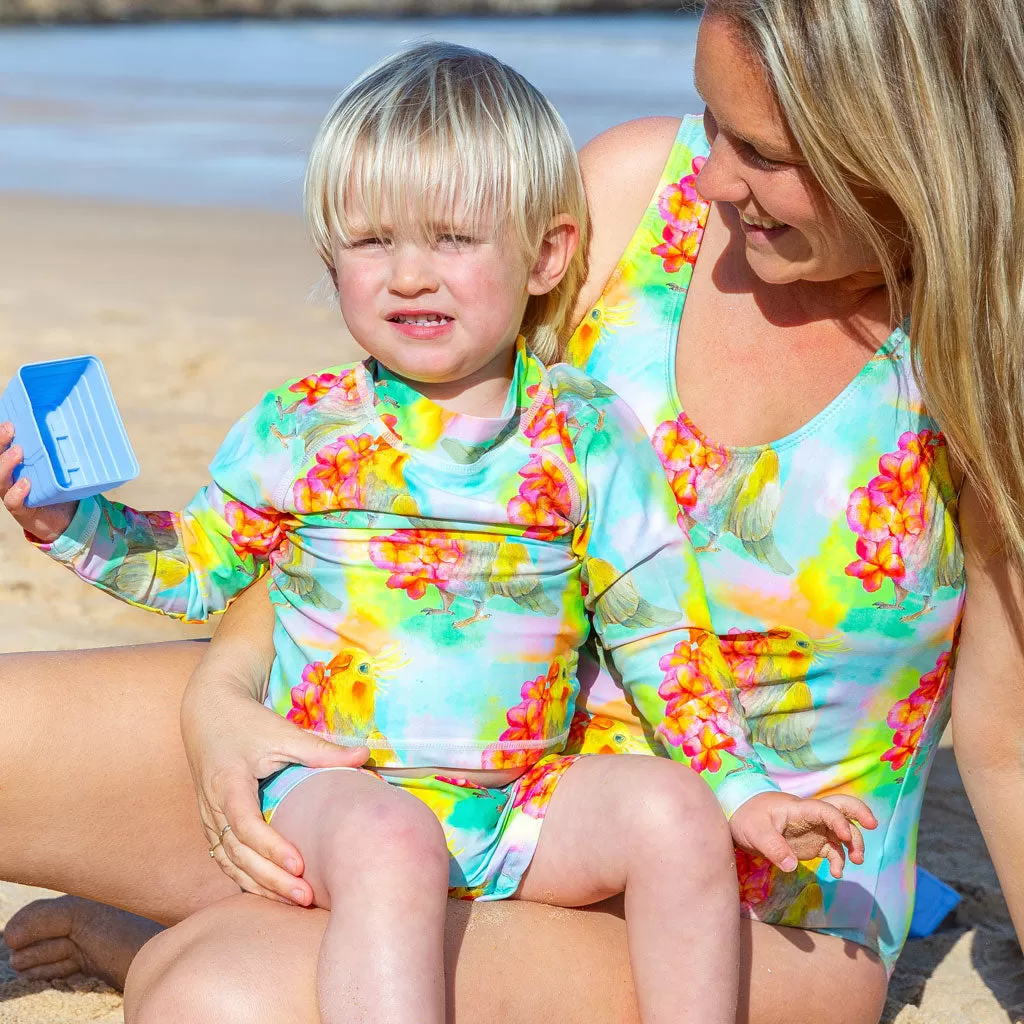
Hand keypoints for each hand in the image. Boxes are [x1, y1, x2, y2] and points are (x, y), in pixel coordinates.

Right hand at [0, 422, 76, 541]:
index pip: (2, 448)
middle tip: (9, 428)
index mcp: (16, 465)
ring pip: (0, 478)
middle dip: (0, 443)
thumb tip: (80, 428)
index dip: (0, 436)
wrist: (64, 520)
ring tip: (18, 452)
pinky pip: (13, 500)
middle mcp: (10, 478)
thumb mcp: (59, 468)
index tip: (8, 420)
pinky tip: (25, 483)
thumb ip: (62, 453)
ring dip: (6, 463)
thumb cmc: (59, 489)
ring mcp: (12, 493)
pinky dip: (17, 491)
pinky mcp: (21, 509)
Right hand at [181, 649, 367, 905]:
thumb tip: (364, 757)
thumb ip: (321, 750)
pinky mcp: (211, 823)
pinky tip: (272, 892)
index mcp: (228, 782)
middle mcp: (212, 805)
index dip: (270, 847)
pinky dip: (246, 877)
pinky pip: (225, 859)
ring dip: (259, 884)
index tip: (299, 864)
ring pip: (229, 862)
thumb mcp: (283, 732)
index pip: (244, 824)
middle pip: (236, 854)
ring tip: (295, 901)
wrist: (208, 713)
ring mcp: (208, 818)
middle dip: (270, 878)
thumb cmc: (249, 722)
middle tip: (305, 896)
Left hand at [730, 791, 877, 877]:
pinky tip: (836, 873)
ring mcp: (813, 830)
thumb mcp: (755, 832)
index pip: (825, 809)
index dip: (838, 820)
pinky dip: (839, 860)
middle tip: (873, 825)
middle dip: (859, 812)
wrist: (739, 818)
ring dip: (853, 843)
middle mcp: (811, 817)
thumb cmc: (746, 817)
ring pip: (842, 831)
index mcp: (799, 808)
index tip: (843, 836)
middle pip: (841, 807)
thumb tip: (791, 866)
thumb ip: (773, 847)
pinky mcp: (812, 843)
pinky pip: (833, 849)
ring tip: (857, 861)